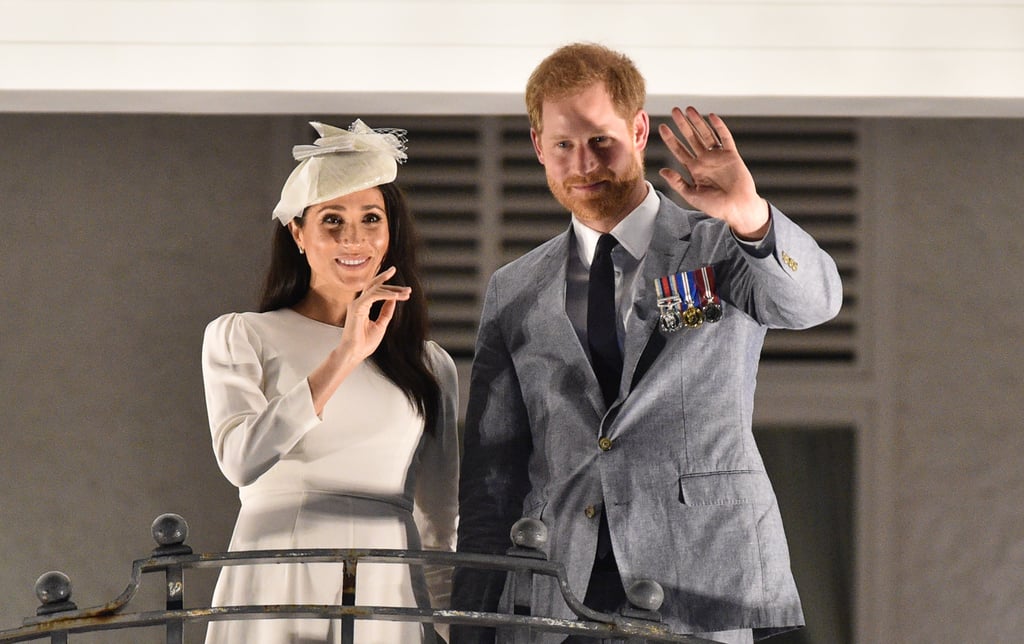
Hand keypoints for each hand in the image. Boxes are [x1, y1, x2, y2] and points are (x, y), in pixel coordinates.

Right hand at [338, 266, 411, 363]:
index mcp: (363, 306)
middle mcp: (358, 303)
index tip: (406, 292)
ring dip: (392, 290)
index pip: (377, 292)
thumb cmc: (364, 342)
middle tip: (404, 282)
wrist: (354, 353)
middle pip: (375, 286)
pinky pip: (373, 296)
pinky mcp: (357, 307)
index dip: (392, 291)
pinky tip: (396, 297)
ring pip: (375, 289)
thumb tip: (393, 300)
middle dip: (389, 282)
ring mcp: (356, 304)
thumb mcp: (381, 324)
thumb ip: (386, 312)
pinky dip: (385, 295)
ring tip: (405, 293)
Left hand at [657, 106, 768, 239]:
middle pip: (691, 138)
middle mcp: (705, 160)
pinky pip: (725, 138)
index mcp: (694, 169)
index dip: (671, 139)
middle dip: (682, 125)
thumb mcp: (692, 195)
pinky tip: (711, 116)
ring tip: (689, 109)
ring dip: (698, 122)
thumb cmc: (715, 206)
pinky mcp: (732, 155)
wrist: (737, 208)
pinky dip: (719, 127)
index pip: (679, 150)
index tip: (662, 127)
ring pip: (706, 134)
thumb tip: (662, 171)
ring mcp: (718, 156)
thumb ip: (677, 182)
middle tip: (674, 110)